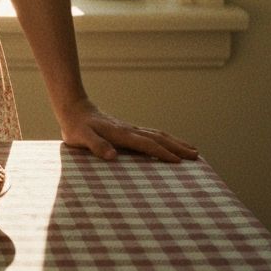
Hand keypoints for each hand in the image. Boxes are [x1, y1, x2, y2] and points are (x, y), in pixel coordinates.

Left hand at [57, 99, 198, 162]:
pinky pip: (151, 135)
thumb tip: (112, 156)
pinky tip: (170, 145)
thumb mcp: (81, 138)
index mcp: (121, 134)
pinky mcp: (128, 130)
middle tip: (197, 156)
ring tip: (192, 150)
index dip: (162, 153)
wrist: (74, 109)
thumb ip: (96, 146)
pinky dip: (165, 140)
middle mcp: (129, 130)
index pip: (146, 144)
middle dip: (178, 147)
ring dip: (175, 143)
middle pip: (158, 138)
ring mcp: (130, 129)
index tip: (179, 162)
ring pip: (158, 135)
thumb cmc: (76, 127)